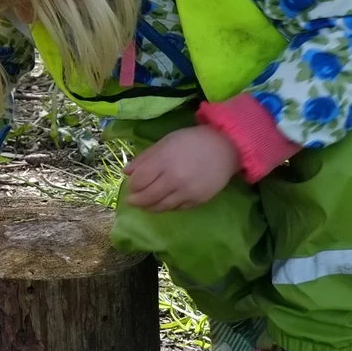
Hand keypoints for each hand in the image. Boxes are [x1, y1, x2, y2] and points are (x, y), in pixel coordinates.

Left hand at [123, 125, 242, 212]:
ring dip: (149, 207)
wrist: (225, 148)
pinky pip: (176, 209)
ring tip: (145, 204)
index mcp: (164, 161)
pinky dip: (166, 207)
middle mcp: (174, 179)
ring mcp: (186, 192)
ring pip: (161, 206)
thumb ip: (145, 157)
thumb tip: (127, 172)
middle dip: (136, 200)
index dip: (133, 185)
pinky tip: (163, 203)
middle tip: (132, 200)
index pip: (139, 180)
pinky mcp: (197, 200)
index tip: (132, 185)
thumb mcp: (166, 142)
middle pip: (147, 197)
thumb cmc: (192, 141)